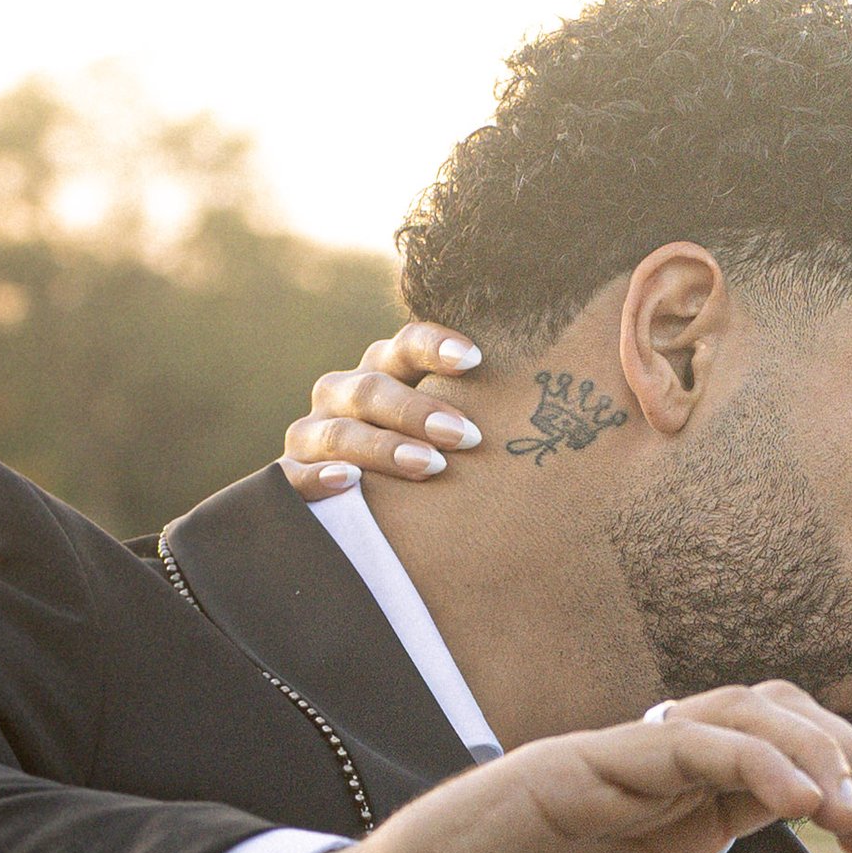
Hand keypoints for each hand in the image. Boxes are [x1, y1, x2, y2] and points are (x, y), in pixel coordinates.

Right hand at [264, 685, 851, 852]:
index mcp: (676, 827)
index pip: (787, 783)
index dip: (851, 802)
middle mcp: (655, 784)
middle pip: (782, 726)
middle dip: (849, 763)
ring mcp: (619, 766)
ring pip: (744, 713)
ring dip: (814, 750)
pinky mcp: (581, 762)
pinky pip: (686, 738)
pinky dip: (754, 755)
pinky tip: (798, 797)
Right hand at [283, 323, 483, 497]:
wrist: (338, 507)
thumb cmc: (417, 463)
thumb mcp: (440, 434)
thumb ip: (477, 414)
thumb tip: (562, 400)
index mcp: (382, 372)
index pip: (406, 346)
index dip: (436, 347)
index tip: (476, 360)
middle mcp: (342, 394)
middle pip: (374, 388)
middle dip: (420, 410)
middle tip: (467, 436)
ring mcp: (312, 434)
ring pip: (341, 431)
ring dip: (386, 447)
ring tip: (430, 466)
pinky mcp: (289, 477)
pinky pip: (295, 476)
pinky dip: (320, 477)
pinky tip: (349, 483)